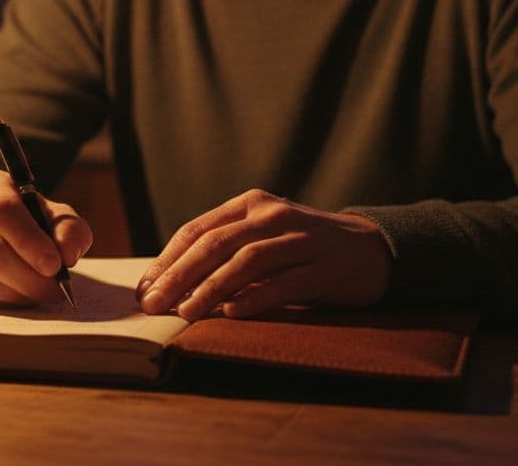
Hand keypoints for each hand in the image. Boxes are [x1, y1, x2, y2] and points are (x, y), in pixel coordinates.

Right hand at [0, 169, 92, 308]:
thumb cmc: (30, 221)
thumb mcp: (55, 216)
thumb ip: (69, 230)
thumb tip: (67, 255)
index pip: (2, 210)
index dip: (29, 241)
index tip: (55, 265)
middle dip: (26, 276)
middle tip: (54, 291)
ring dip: (16, 293)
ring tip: (40, 295)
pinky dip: (1, 303)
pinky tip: (19, 297)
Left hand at [135, 190, 390, 320]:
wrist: (372, 249)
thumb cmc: (303, 249)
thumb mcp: (262, 240)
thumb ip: (224, 255)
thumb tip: (168, 287)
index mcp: (251, 205)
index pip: (198, 229)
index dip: (168, 259)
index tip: (145, 288)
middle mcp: (274, 216)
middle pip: (217, 243)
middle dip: (180, 275)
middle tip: (154, 303)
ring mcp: (303, 239)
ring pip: (248, 260)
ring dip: (212, 287)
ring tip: (186, 312)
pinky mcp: (326, 266)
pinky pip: (286, 282)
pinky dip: (257, 297)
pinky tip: (233, 313)